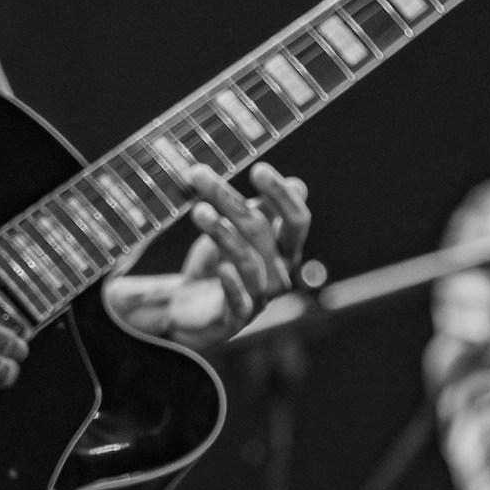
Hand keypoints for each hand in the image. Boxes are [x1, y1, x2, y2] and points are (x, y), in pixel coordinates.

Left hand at [103, 163, 310, 349]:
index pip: (296, 221)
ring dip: (222, 234)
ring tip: (197, 211)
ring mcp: (259, 298)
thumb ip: (263, 211)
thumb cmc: (220, 262)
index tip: (258, 170)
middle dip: (230, 200)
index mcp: (285, 251)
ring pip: (248, 263)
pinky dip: (233, 285)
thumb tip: (298, 184)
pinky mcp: (236, 320)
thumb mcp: (239, 232)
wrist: (191, 308)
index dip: (280, 196)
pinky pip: (239, 303)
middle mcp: (279, 274)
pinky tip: (220, 268)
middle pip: (261, 232)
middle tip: (199, 175)